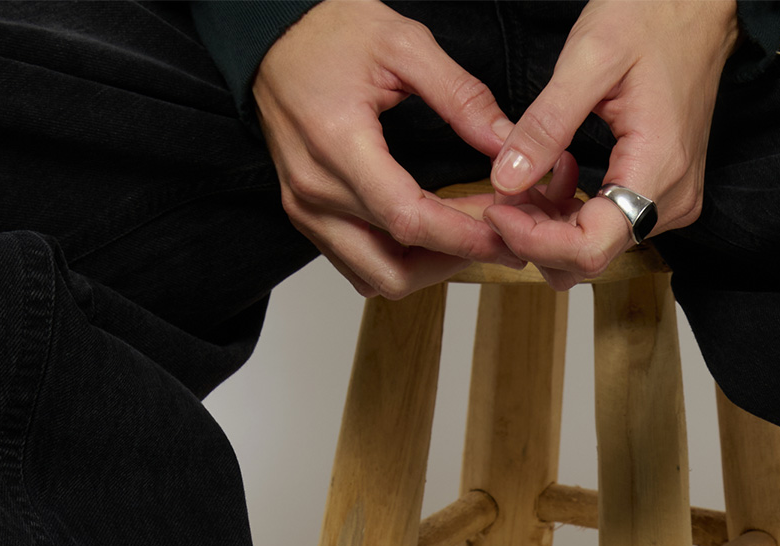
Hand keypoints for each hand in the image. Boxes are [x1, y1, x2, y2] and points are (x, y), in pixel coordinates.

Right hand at [253, 0, 526, 298]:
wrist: (273, 38)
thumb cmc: (328, 33)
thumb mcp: (403, 44)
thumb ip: (460, 95)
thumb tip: (506, 143)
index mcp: (336, 144)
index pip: (406, 218)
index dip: (461, 236)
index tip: (504, 236)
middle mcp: (314, 191)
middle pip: (393, 269)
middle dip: (451, 262)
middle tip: (496, 238)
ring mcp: (307, 211)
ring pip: (376, 278)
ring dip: (427, 269)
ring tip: (467, 237)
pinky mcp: (307, 218)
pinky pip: (358, 265)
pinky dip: (400, 262)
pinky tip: (431, 236)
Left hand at [483, 0, 739, 290]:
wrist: (700, 7)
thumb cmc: (653, 16)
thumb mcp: (590, 57)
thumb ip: (547, 124)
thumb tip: (506, 179)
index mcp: (658, 168)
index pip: (589, 247)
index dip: (534, 241)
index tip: (495, 211)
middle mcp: (671, 201)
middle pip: (589, 256)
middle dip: (534, 236)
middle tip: (498, 195)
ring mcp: (670, 202)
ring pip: (595, 247)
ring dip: (549, 228)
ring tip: (522, 182)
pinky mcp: (661, 196)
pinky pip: (607, 227)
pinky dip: (570, 214)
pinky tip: (554, 177)